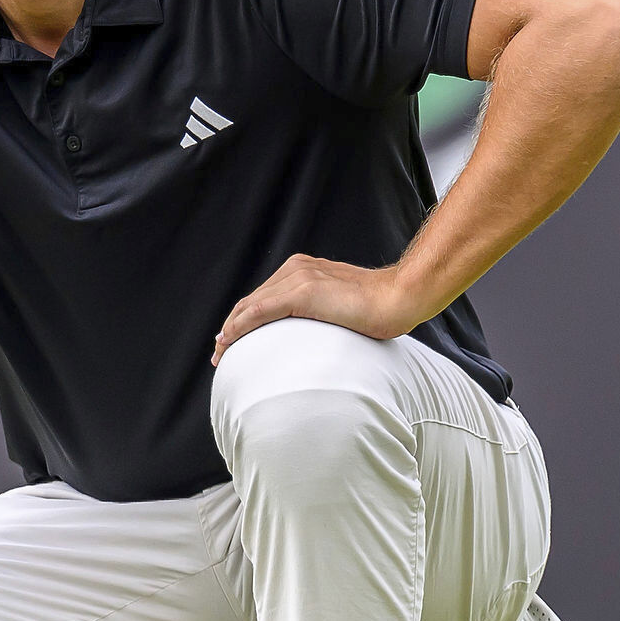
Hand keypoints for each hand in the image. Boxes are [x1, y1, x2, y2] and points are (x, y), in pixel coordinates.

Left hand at [210, 254, 430, 365]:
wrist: (399, 298)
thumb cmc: (378, 309)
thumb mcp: (341, 307)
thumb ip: (321, 312)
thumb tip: (313, 336)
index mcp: (304, 269)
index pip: (264, 295)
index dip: (243, 317)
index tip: (231, 339)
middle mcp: (296, 268)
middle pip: (252, 299)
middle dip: (231, 325)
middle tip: (220, 350)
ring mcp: (299, 277)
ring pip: (250, 305)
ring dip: (231, 329)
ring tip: (221, 352)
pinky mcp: (303, 291)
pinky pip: (260, 311)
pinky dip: (240, 327)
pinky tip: (229, 341)